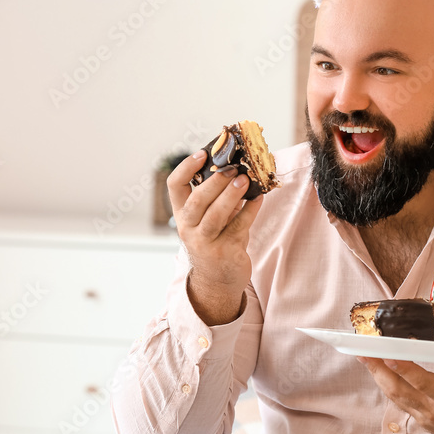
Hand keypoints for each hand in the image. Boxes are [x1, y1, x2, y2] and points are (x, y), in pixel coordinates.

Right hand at [167, 150, 262, 324]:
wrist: (218, 279)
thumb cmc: (215, 240)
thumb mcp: (209, 218)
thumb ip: (218, 196)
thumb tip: (238, 166)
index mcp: (182, 214)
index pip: (174, 186)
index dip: (186, 167)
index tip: (203, 153)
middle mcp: (189, 228)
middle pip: (196, 201)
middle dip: (215, 182)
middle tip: (233, 167)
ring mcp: (206, 242)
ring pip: (215, 215)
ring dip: (231, 195)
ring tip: (246, 179)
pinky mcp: (225, 252)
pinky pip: (238, 227)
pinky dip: (250, 211)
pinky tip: (259, 198)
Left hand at [357, 357, 433, 433]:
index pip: (425, 384)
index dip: (406, 371)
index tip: (389, 357)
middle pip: (401, 391)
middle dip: (380, 371)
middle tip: (365, 353)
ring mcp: (425, 417)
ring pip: (396, 397)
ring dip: (379, 378)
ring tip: (365, 358)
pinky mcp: (422, 419)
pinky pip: (400, 402)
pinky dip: (387, 387)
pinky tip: (379, 373)